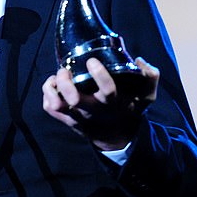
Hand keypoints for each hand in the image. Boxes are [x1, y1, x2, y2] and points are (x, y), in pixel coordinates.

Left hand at [42, 57, 158, 150]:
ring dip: (52, 88)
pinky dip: (47, 93)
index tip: (92, 61)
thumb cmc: (127, 108)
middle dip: (66, 82)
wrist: (115, 136)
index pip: (107, 90)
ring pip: (57, 105)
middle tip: (66, 70)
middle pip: (74, 99)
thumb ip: (149, 78)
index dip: (99, 74)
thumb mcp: (145, 96)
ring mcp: (77, 117)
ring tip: (56, 77)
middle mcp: (93, 110)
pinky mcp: (66, 120)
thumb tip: (140, 60)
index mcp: (113, 102)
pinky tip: (53, 85)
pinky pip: (49, 108)